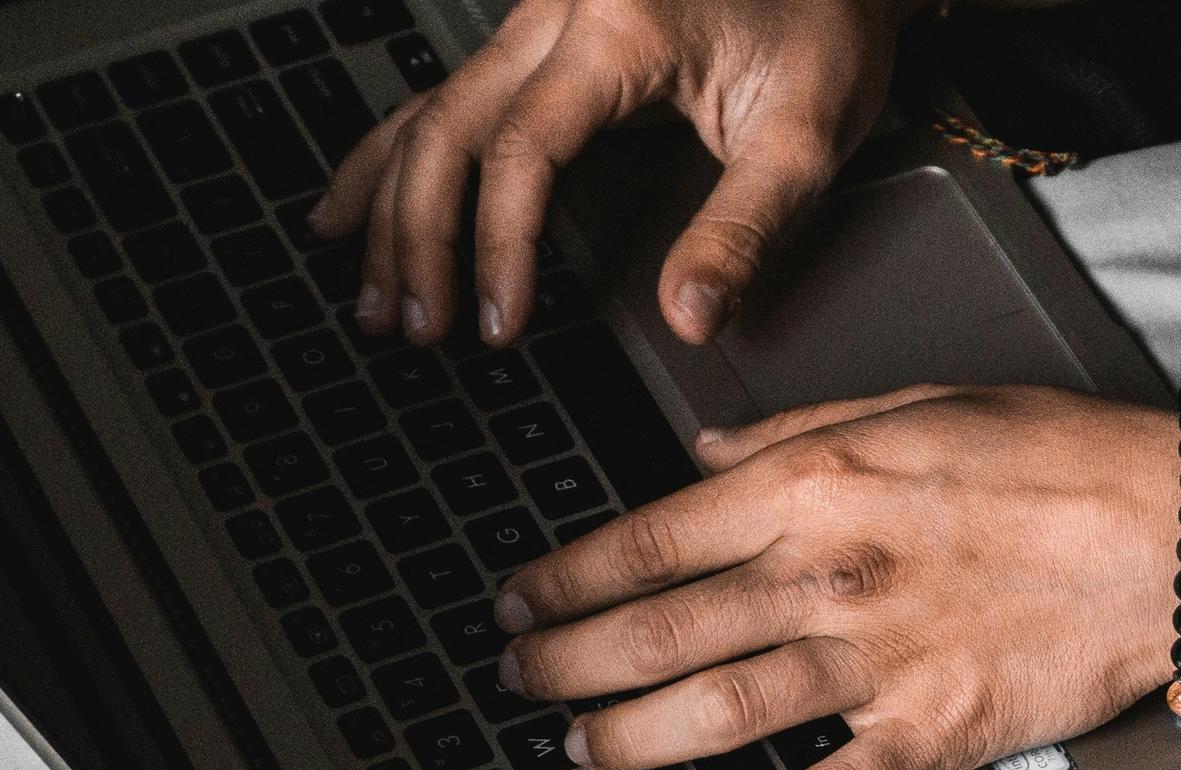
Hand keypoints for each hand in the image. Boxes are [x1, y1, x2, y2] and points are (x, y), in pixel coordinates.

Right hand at [312, 0, 910, 350]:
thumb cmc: (825, 21)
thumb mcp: (808, 132)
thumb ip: (745, 227)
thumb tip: (691, 316)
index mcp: (620, 27)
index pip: (522, 149)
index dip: (499, 245)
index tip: (500, 323)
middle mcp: (562, 8)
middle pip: (449, 126)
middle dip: (418, 236)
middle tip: (416, 326)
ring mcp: (542, 14)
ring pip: (430, 108)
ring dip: (389, 205)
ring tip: (373, 295)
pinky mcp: (541, 31)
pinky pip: (445, 92)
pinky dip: (393, 154)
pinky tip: (355, 204)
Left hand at [497, 385, 1180, 769]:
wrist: (1180, 534)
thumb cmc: (1066, 459)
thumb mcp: (916, 405)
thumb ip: (799, 436)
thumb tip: (706, 455)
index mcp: (816, 484)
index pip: (652, 538)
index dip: (566, 574)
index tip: (518, 597)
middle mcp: (828, 572)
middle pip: (657, 626)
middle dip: (565, 658)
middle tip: (513, 678)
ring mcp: (875, 659)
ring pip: (713, 706)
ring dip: (626, 736)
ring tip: (573, 751)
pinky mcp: (930, 731)